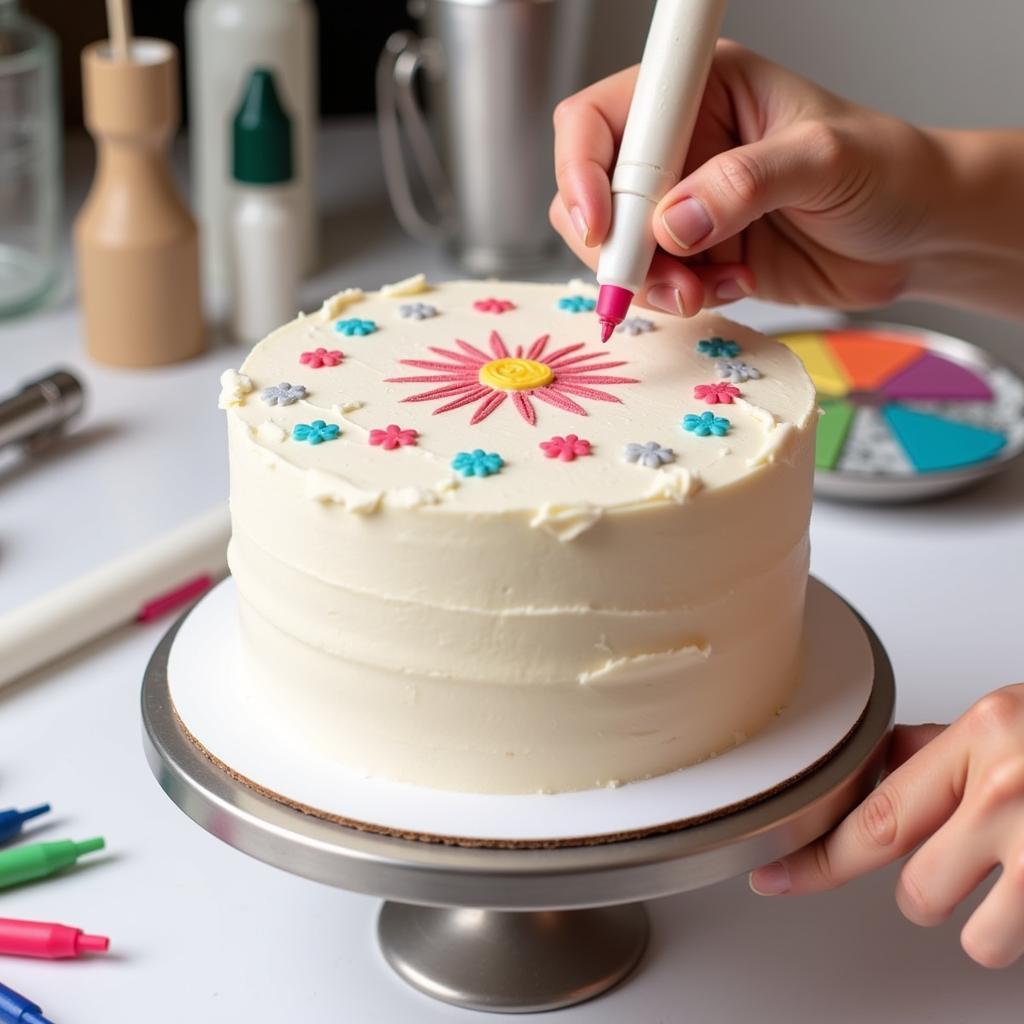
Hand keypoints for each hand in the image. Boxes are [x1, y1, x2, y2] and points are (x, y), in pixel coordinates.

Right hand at [551, 40, 944, 316]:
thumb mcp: (824, 160)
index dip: (581, 169)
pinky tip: (734, 285)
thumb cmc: (888, 172)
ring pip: (618, 249)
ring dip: (648, 282)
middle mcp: (681, 146)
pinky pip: (655, 283)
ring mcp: (684, 204)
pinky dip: (680, 297)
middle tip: (661, 277)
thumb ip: (744, 183)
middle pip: (593, 192)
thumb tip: (674, 225)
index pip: (599, 119)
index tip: (601, 225)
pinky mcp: (697, 254)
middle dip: (615, 245)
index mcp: (701, 91)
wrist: (917, 237)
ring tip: (702, 291)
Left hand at [749, 684, 1023, 968]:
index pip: (872, 813)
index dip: (816, 857)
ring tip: (1010, 877)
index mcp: (979, 733)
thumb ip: (939, 747)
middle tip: (958, 861)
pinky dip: (1017, 931)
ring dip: (978, 918)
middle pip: (913, 887)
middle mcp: (1002, 786)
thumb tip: (881, 764)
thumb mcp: (1007, 720)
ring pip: (967, 932)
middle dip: (922, 887)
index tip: (774, 874)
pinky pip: (1010, 948)